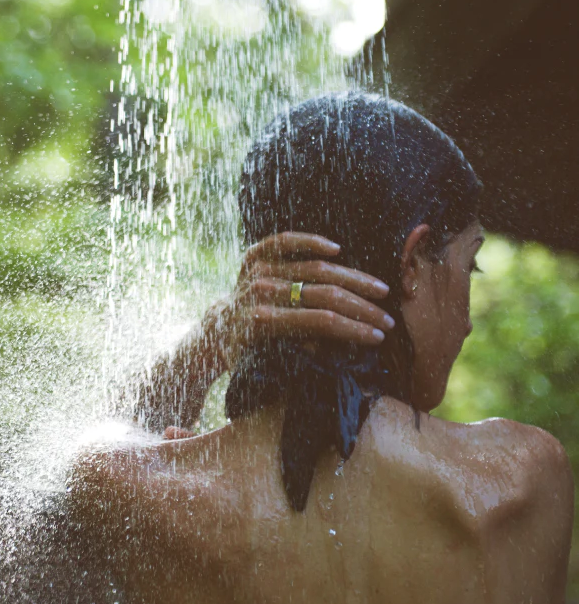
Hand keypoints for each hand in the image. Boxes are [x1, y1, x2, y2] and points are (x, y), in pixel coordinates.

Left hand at [216, 232, 394, 368]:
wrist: (215, 329)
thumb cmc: (246, 352)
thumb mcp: (268, 363)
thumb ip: (299, 353)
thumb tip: (336, 344)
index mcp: (263, 322)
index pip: (321, 321)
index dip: (353, 329)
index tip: (378, 336)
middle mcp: (261, 292)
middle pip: (324, 294)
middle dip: (362, 308)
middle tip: (388, 318)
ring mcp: (257, 270)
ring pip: (315, 267)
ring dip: (353, 278)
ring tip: (380, 290)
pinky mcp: (253, 255)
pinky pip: (285, 240)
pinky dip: (311, 241)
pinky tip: (337, 250)